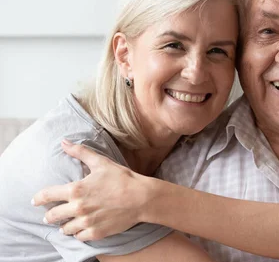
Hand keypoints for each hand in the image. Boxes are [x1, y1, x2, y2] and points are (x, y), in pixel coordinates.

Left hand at [32, 140, 151, 240]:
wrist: (142, 198)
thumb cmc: (122, 178)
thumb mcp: (101, 162)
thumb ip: (80, 152)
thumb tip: (64, 142)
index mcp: (76, 190)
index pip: (46, 196)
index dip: (38, 199)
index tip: (35, 201)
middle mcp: (78, 208)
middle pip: (52, 216)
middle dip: (49, 216)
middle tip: (50, 216)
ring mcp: (86, 222)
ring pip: (65, 229)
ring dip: (65, 225)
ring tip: (68, 223)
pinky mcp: (96, 233)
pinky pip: (79, 237)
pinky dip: (79, 234)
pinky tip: (82, 229)